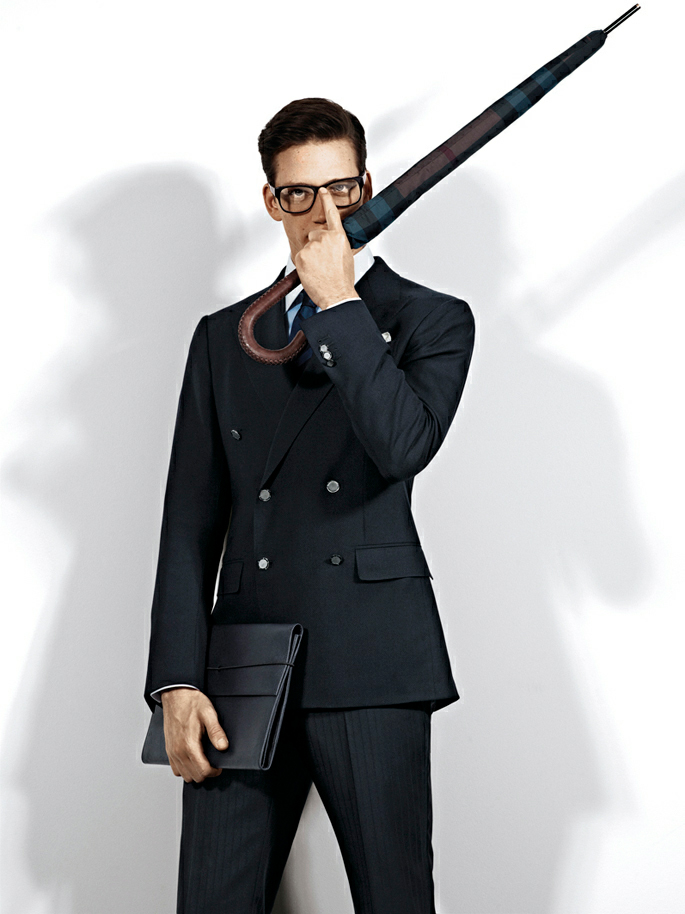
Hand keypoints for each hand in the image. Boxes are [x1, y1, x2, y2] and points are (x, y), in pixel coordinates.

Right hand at [160, 688, 227, 782]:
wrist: (176, 695)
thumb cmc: (191, 702)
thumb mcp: (209, 714)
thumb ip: (216, 732)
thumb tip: (223, 746)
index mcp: (189, 744)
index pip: (203, 771)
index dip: (214, 771)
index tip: (219, 766)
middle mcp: (178, 751)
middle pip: (194, 776)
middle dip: (206, 773)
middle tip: (213, 763)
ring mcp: (172, 751)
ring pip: (184, 775)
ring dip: (195, 772)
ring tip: (203, 762)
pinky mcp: (168, 750)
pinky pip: (175, 769)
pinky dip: (184, 769)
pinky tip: (192, 759)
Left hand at [294, 187, 356, 308]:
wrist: (337, 294)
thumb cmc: (343, 280)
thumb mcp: (346, 257)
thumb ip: (337, 245)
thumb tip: (331, 246)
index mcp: (339, 237)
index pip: (331, 214)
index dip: (327, 200)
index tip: (323, 191)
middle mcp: (325, 238)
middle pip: (314, 234)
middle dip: (316, 246)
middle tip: (323, 262)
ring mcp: (312, 246)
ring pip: (307, 247)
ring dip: (310, 257)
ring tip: (320, 270)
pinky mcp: (301, 255)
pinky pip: (300, 257)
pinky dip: (304, 264)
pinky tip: (313, 272)